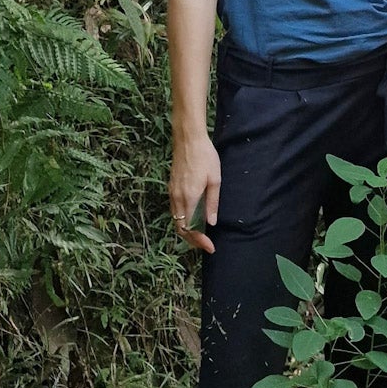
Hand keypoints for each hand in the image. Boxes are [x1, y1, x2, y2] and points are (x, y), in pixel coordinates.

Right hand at [169, 133, 219, 254]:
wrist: (188, 139)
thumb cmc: (205, 156)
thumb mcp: (215, 179)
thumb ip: (212, 202)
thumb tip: (211, 223)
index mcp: (189, 197)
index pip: (191, 228)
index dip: (200, 241)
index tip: (210, 247)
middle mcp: (177, 198)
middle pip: (180, 228)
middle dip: (192, 240)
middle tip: (206, 245)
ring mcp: (172, 193)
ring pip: (176, 220)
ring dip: (187, 231)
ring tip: (201, 236)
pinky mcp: (171, 188)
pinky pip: (174, 211)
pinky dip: (182, 221)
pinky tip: (192, 220)